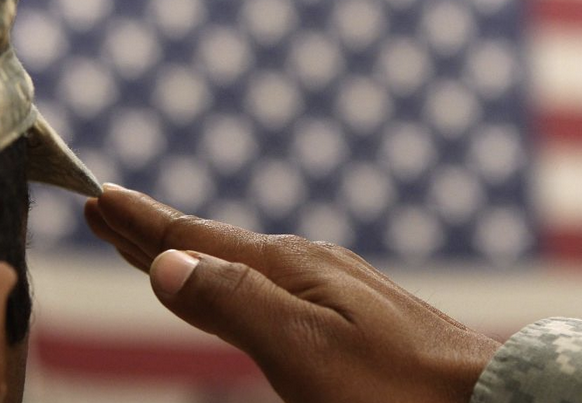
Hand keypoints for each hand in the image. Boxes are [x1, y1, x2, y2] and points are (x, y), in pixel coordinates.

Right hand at [84, 184, 500, 402]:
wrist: (483, 398)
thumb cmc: (396, 387)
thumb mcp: (304, 350)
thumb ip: (235, 304)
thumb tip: (168, 262)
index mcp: (289, 270)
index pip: (196, 241)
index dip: (143, 225)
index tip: (98, 198)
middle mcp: (308, 267)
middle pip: (214, 245)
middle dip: (158, 231)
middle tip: (109, 211)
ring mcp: (334, 287)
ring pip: (243, 263)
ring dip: (194, 253)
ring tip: (161, 245)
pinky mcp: (354, 311)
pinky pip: (274, 283)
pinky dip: (236, 277)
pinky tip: (244, 285)